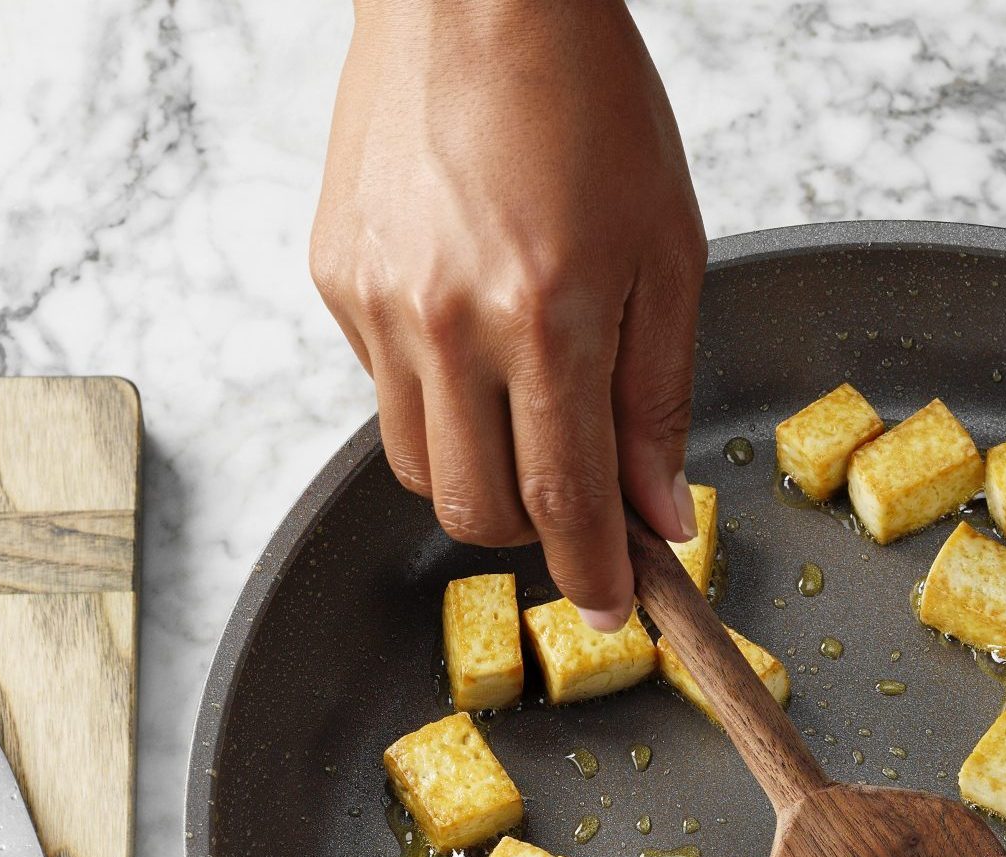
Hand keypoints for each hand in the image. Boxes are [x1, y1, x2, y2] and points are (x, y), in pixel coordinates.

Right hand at [311, 0, 704, 626]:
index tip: (610, 605)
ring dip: (478, 472)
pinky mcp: (336, 278)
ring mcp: (379, 302)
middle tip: (576, 504)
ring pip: (418, 464)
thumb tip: (659, 512)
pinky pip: (382, 387)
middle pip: (476, 510)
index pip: (565, 501)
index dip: (592, 573)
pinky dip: (434, 393)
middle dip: (532, 533)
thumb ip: (659, 395)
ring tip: (523, 408)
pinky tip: (471, 325)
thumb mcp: (669, 250)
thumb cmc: (589, 102)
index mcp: (547, 317)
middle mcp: (449, 322)